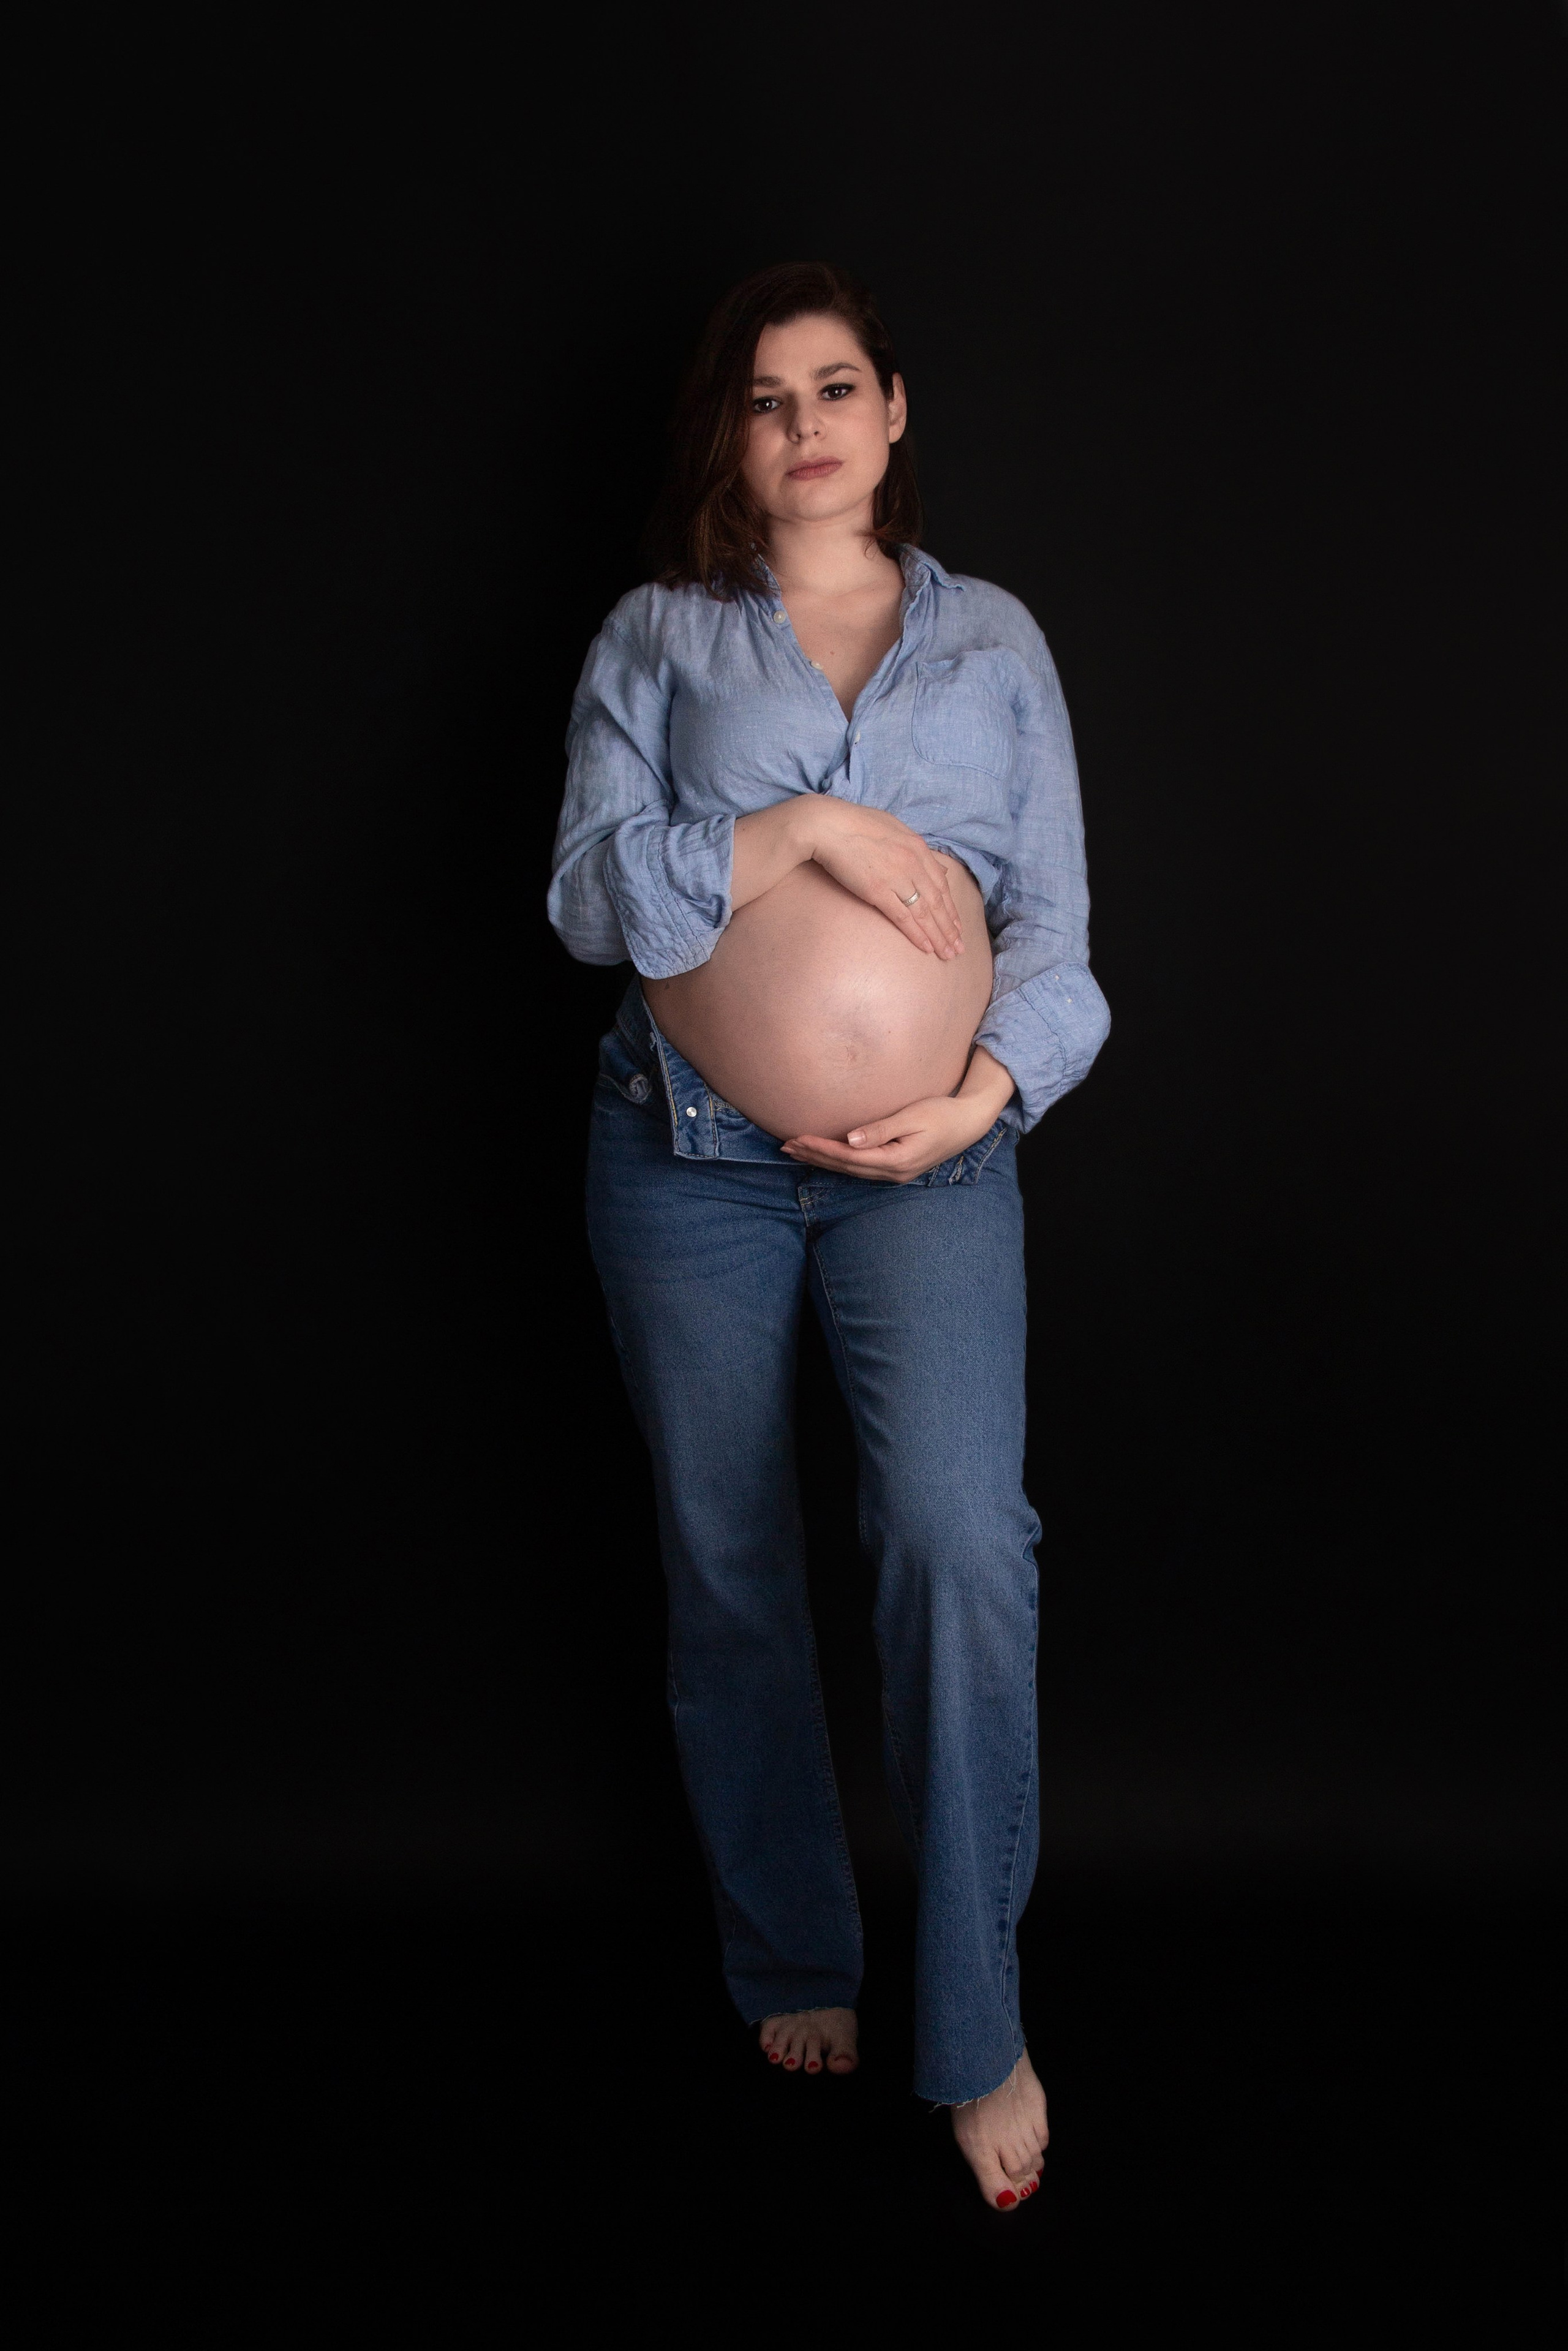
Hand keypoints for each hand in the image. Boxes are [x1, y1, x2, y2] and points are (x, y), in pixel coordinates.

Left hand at [781, 1049, 1015, 1182]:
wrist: (968, 1124)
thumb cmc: (942, 1114)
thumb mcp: (912, 1117)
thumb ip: (881, 1130)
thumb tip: (851, 1140)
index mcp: (896, 1160)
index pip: (849, 1156)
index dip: (821, 1148)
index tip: (798, 1138)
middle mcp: (892, 1173)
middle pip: (845, 1167)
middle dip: (814, 1156)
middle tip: (785, 1145)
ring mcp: (894, 1174)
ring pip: (850, 1170)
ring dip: (823, 1161)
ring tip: (797, 1151)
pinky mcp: (896, 1168)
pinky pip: (860, 1168)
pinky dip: (839, 1162)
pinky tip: (826, 1156)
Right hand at [804, 801, 964, 958]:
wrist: (829, 825)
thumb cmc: (856, 823)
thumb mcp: (895, 828)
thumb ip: (918, 849)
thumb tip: (940, 867)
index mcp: (917, 847)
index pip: (941, 884)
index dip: (951, 908)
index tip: (957, 925)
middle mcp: (912, 863)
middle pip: (937, 901)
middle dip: (950, 927)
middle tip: (959, 948)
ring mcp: (897, 877)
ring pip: (924, 913)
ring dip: (938, 936)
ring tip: (948, 953)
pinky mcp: (878, 890)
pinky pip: (903, 917)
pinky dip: (916, 933)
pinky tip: (926, 947)